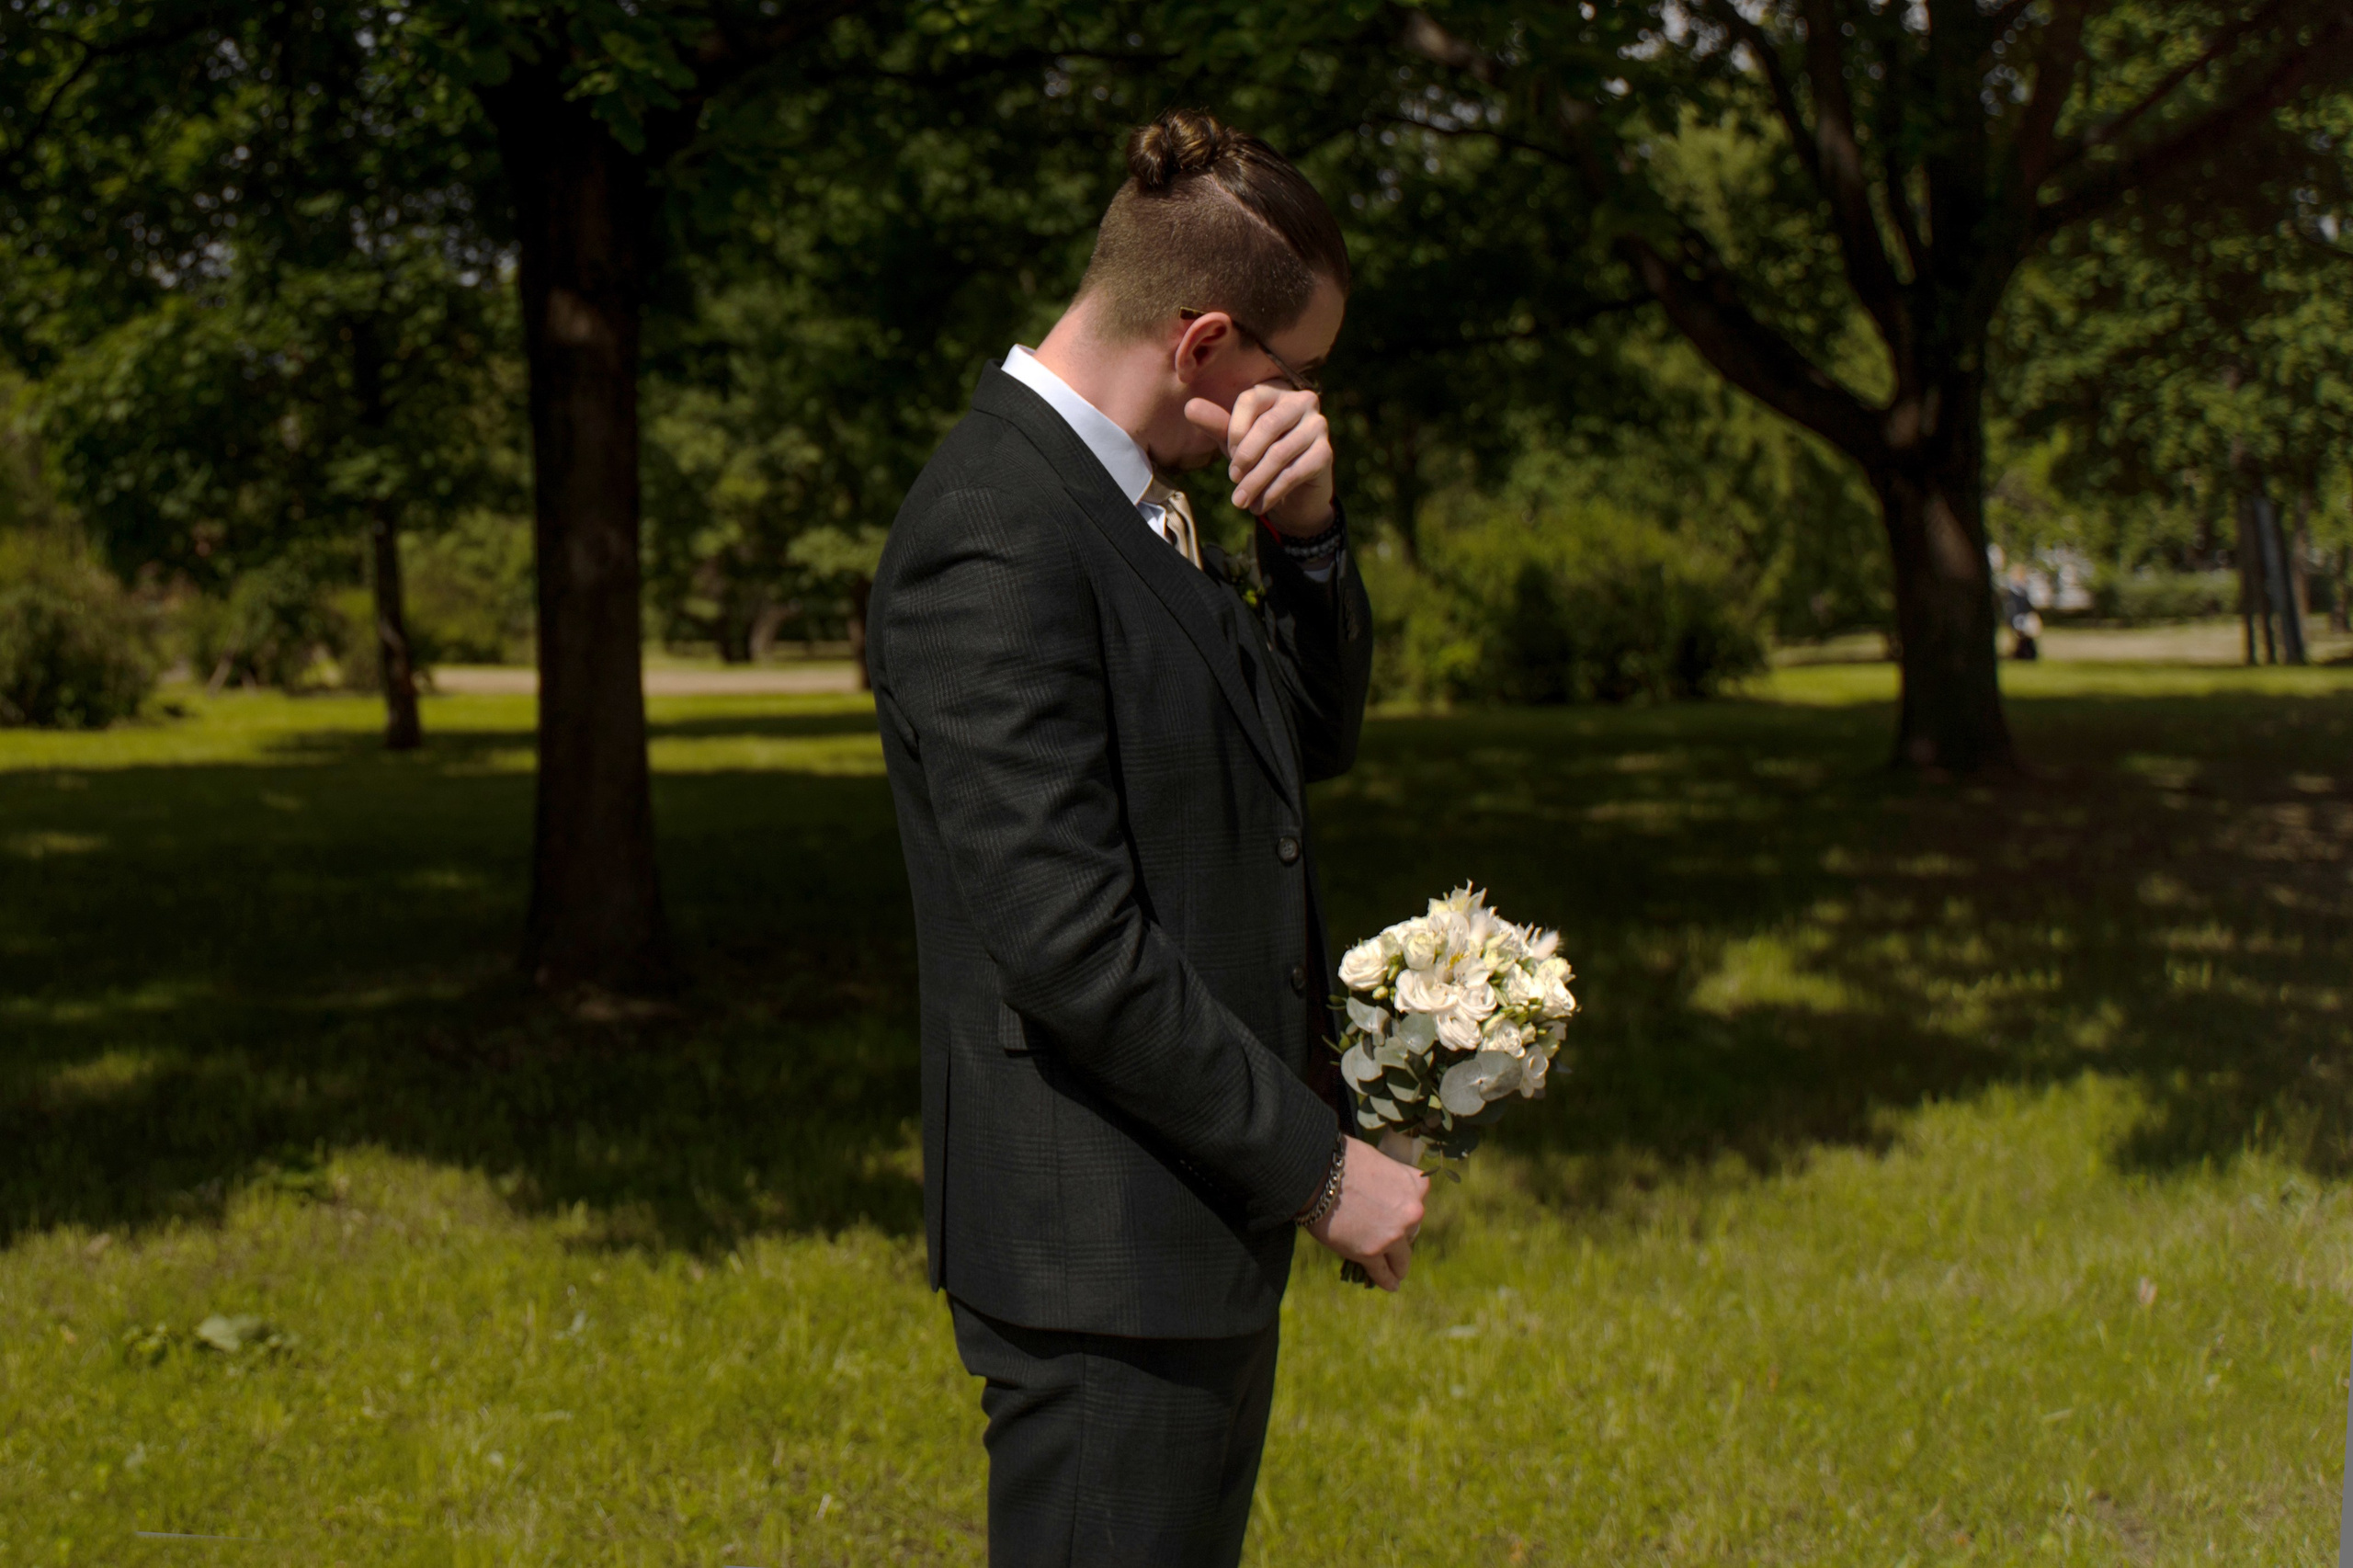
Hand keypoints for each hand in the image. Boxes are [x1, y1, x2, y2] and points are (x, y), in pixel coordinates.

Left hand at [1183, 384, 1334, 535]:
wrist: (1295, 492)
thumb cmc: (1261, 457)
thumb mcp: (1236, 441)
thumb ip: (1216, 424)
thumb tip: (1190, 407)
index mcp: (1276, 391)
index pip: (1251, 399)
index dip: (1235, 429)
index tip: (1229, 455)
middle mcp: (1302, 402)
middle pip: (1268, 425)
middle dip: (1245, 457)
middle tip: (1233, 480)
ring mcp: (1317, 426)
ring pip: (1279, 453)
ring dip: (1255, 481)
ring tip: (1240, 501)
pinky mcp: (1325, 453)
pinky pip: (1294, 473)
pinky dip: (1272, 492)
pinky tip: (1259, 506)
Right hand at [1306, 1136, 1427, 1290]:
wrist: (1315, 1173)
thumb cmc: (1341, 1159)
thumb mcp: (1378, 1161)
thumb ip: (1389, 1179)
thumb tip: (1383, 1189)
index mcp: (1416, 1184)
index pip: (1418, 1202)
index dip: (1403, 1209)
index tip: (1396, 1215)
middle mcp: (1412, 1211)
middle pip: (1411, 1231)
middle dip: (1400, 1235)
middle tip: (1386, 1238)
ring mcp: (1393, 1235)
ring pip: (1402, 1258)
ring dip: (1399, 1266)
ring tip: (1397, 1274)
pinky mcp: (1371, 1253)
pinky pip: (1383, 1272)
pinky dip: (1387, 1280)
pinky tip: (1390, 1285)